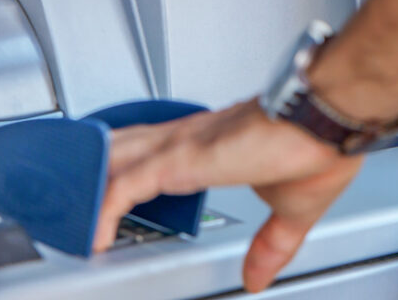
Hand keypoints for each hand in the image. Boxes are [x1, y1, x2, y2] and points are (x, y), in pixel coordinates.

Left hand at [93, 101, 362, 292]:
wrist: (329, 119)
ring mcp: (181, 147)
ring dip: (88, 188)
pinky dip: (103, 209)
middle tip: (67, 201)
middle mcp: (189, 139)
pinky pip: (124, 184)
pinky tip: (94, 235)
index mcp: (212, 147)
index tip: (110, 196)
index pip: (151, 151)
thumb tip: (257, 279)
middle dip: (90, 171)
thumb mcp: (291, 211)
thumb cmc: (320, 145)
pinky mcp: (181, 158)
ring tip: (68, 221)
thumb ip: (269, 246)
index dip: (125, 169)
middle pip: (119, 149)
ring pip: (113, 161)